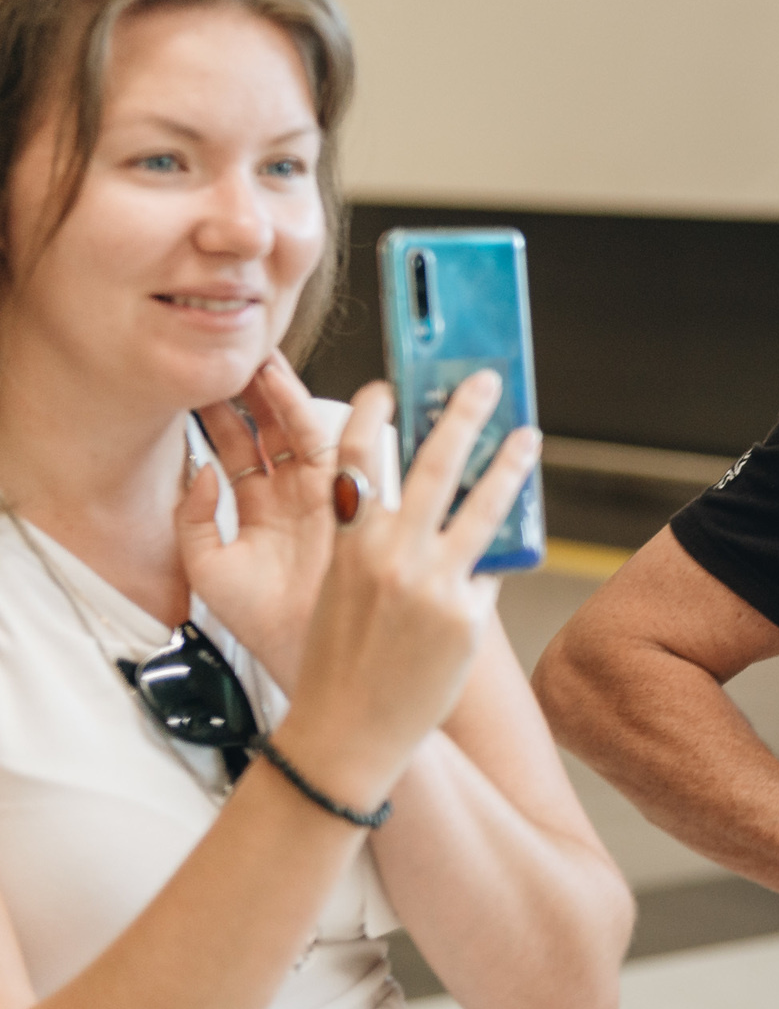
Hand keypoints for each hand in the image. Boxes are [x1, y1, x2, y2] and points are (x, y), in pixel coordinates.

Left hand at [178, 353, 343, 688]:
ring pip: (306, 435)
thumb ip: (194, 523)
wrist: (316, 655)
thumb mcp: (210, 573)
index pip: (235, 449)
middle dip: (257, 392)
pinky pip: (350, 457)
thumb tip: (199, 472)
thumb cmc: (267, 625)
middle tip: (243, 354)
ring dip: (290, 400)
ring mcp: (324, 498)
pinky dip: (345, 425)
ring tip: (270, 365)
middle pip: (272, 431)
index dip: (219, 414)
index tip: (204, 381)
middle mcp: (291, 498)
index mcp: (256, 512)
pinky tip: (331, 400)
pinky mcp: (355, 505)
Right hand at [269, 373, 540, 809]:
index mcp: (347, 543)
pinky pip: (487, 571)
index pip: (355, 459)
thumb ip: (371, 544)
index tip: (389, 386)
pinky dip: (490, 561)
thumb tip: (422, 505)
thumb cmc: (337, 661)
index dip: (371, 414)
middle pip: (434, 465)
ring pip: (482, 506)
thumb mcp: (337, 589)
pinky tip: (504, 547)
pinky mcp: (467, 613)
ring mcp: (434, 583)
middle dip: (463, 415)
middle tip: (485, 383)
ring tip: (528, 437)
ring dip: (508, 466)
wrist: (348, 731)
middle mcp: (391, 555)